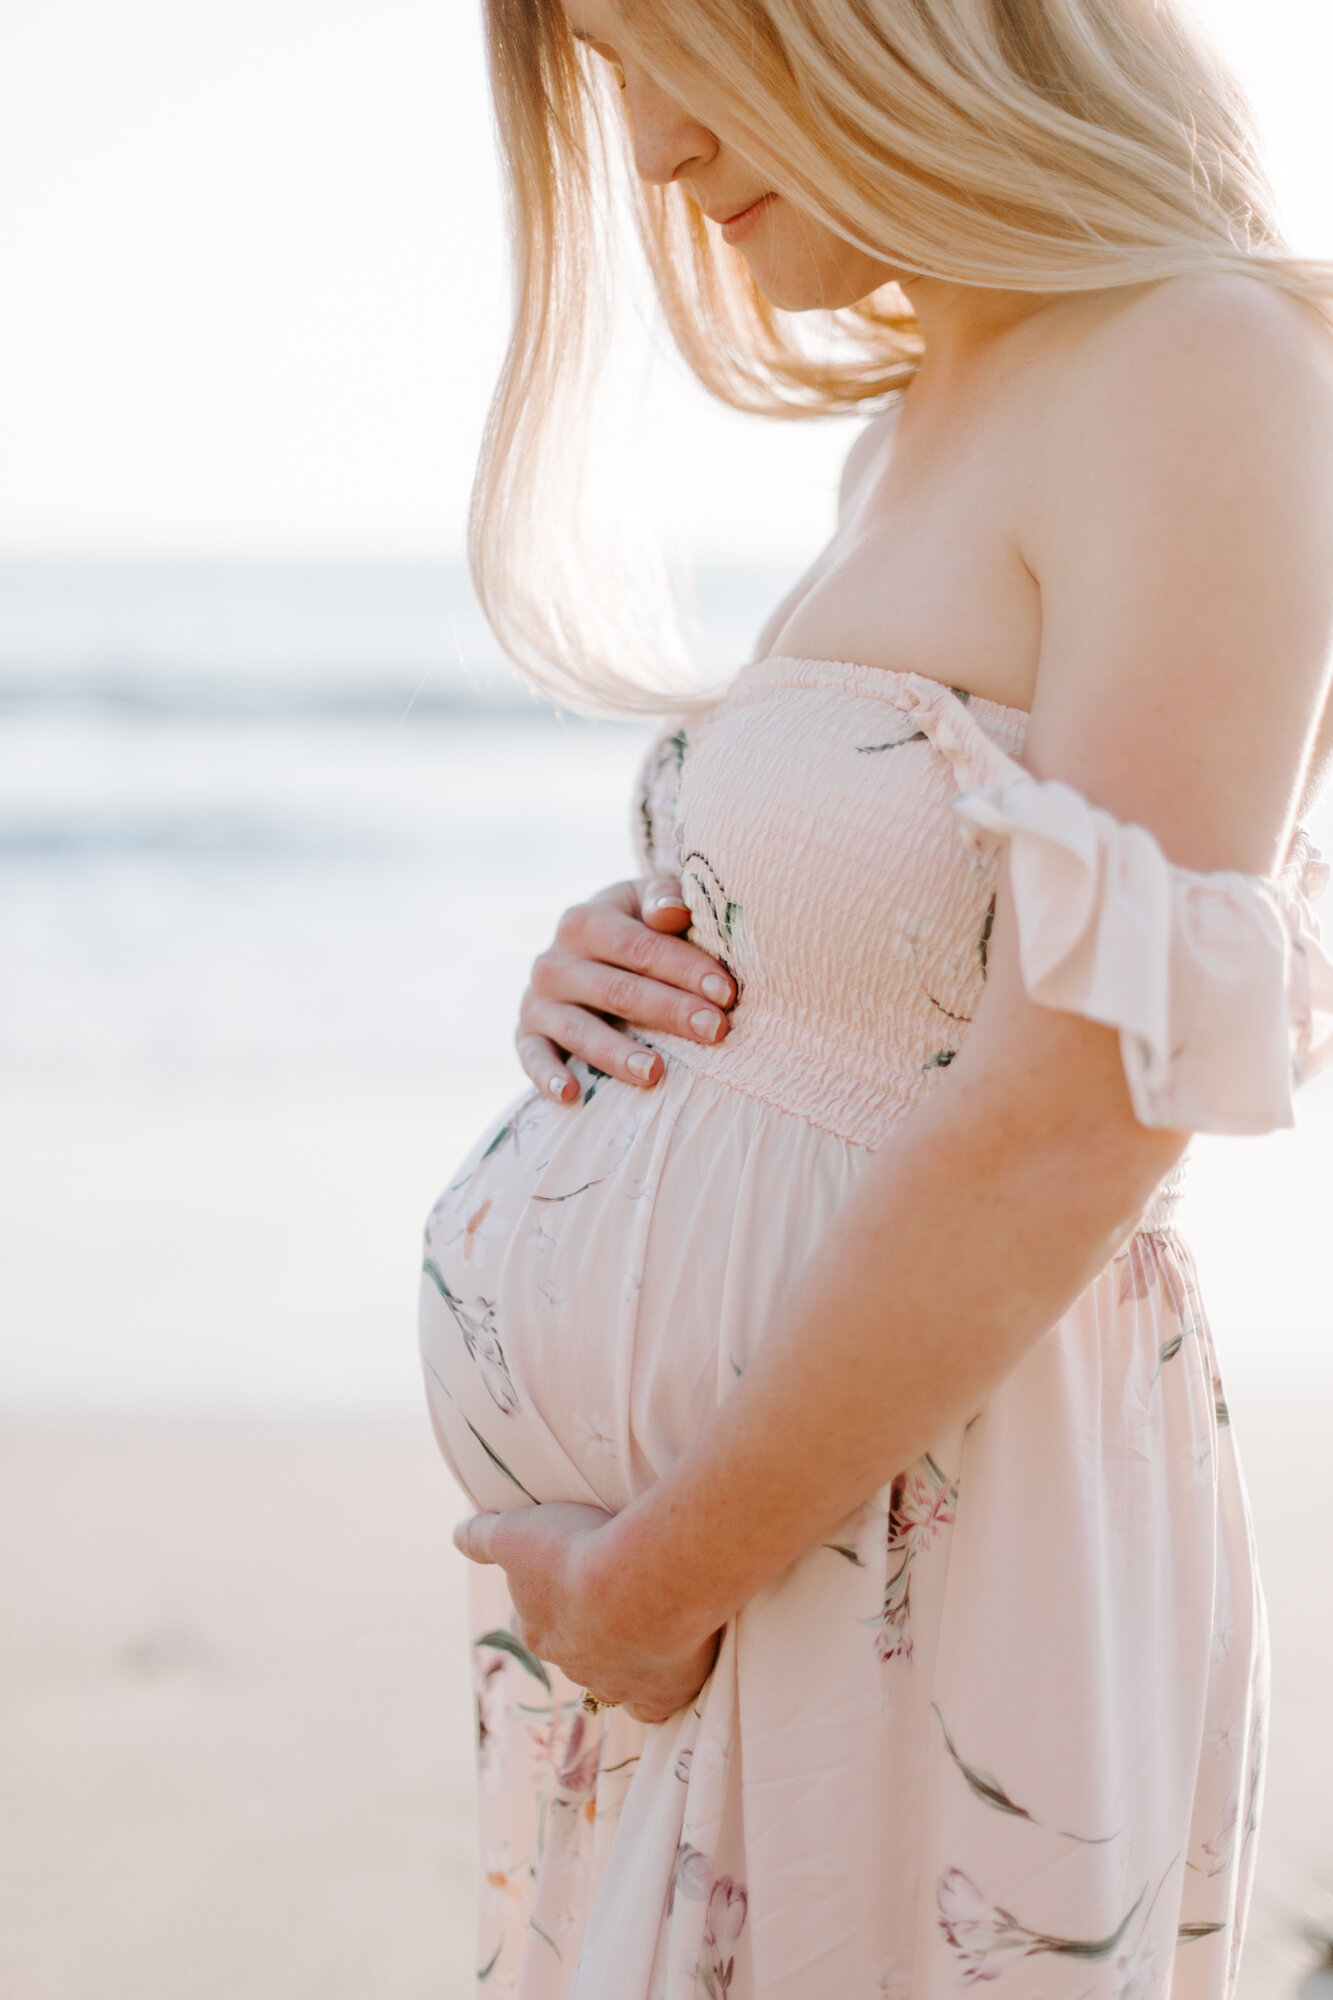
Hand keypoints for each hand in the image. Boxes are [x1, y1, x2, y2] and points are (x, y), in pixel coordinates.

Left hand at [454, 1503, 720, 1723]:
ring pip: (612, 1679)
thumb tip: (455, 1535)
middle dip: (587, 1631)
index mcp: (536, 1630)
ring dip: (625, 1656)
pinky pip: (653, 1705)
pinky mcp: (660, 1695)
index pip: (529, 1622)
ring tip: (648, 1625)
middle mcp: (571, 1665)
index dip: (544, 1602)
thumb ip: (483, 1537)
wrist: (640, 1583)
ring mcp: (617, 1684)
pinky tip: (670, 1672)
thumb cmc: (577, 1551)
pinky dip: (658, 1693)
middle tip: (613, 1596)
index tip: (563, 1581)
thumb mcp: (517, 1533)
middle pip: (573, 1651)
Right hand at [517, 877, 735, 1104]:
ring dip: (616, 1053)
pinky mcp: (526, 1034)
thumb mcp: (647, 902)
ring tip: (655, 1073)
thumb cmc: (635, 927)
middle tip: (714, 1030)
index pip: (638, 946)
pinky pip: (531, 1056)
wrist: (583, 951)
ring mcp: (537, 1000)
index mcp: (584, 921)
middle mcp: (554, 960)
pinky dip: (546, 1075)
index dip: (684, 968)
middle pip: (616, 990)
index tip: (726, 992)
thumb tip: (673, 912)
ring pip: (577, 1028)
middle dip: (668, 1011)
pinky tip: (570, 1094)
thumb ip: (663, 898)